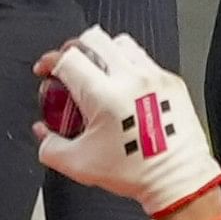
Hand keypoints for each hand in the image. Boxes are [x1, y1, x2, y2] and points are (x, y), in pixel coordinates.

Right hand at [32, 27, 220, 215]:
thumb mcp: (79, 165)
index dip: (50, 61)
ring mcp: (154, 77)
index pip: (68, 58)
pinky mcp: (171, 81)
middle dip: (74, 48)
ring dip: (103, 53)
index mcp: (104, 96)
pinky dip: (128, 66)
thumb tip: (43, 131)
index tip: (46, 69)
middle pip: (93, 38)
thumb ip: (50, 146)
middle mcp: (130, 79)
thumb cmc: (136, 172)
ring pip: (120, 43)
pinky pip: (144, 59)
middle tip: (69, 65)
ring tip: (98, 73)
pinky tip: (124, 87)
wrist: (178, 181)